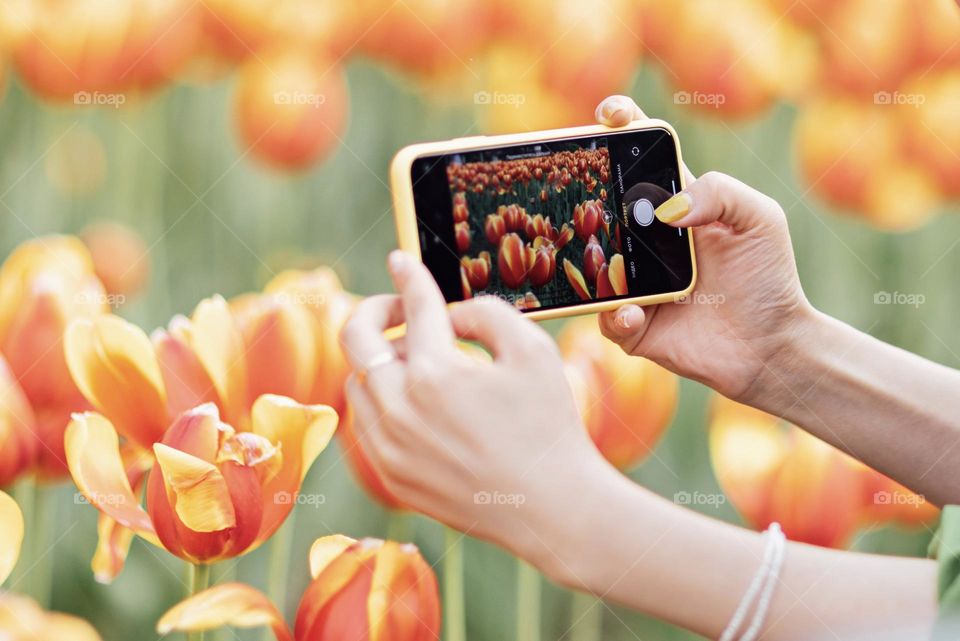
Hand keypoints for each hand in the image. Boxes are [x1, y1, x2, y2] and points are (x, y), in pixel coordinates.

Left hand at [340, 252, 612, 565]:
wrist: (552, 508)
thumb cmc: (548, 426)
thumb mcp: (532, 351)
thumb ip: (485, 313)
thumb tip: (450, 313)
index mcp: (435, 374)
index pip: (413, 306)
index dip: (409, 275)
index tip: (401, 260)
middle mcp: (399, 411)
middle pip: (355, 338)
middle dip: (375, 309)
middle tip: (400, 307)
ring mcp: (389, 448)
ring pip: (358, 382)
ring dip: (382, 359)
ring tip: (425, 362)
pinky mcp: (391, 476)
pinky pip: (366, 423)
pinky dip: (381, 400)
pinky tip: (415, 401)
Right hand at [595, 95, 813, 404]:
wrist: (771, 347)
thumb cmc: (767, 277)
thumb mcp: (758, 219)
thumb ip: (721, 193)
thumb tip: (667, 209)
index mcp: (673, 205)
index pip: (640, 158)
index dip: (623, 128)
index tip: (610, 115)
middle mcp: (644, 241)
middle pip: (599, 207)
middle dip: (580, 193)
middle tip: (575, 190)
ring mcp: (634, 283)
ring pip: (591, 266)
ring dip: (589, 262)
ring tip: (607, 266)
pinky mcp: (632, 326)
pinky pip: (607, 318)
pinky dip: (616, 315)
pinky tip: (635, 314)